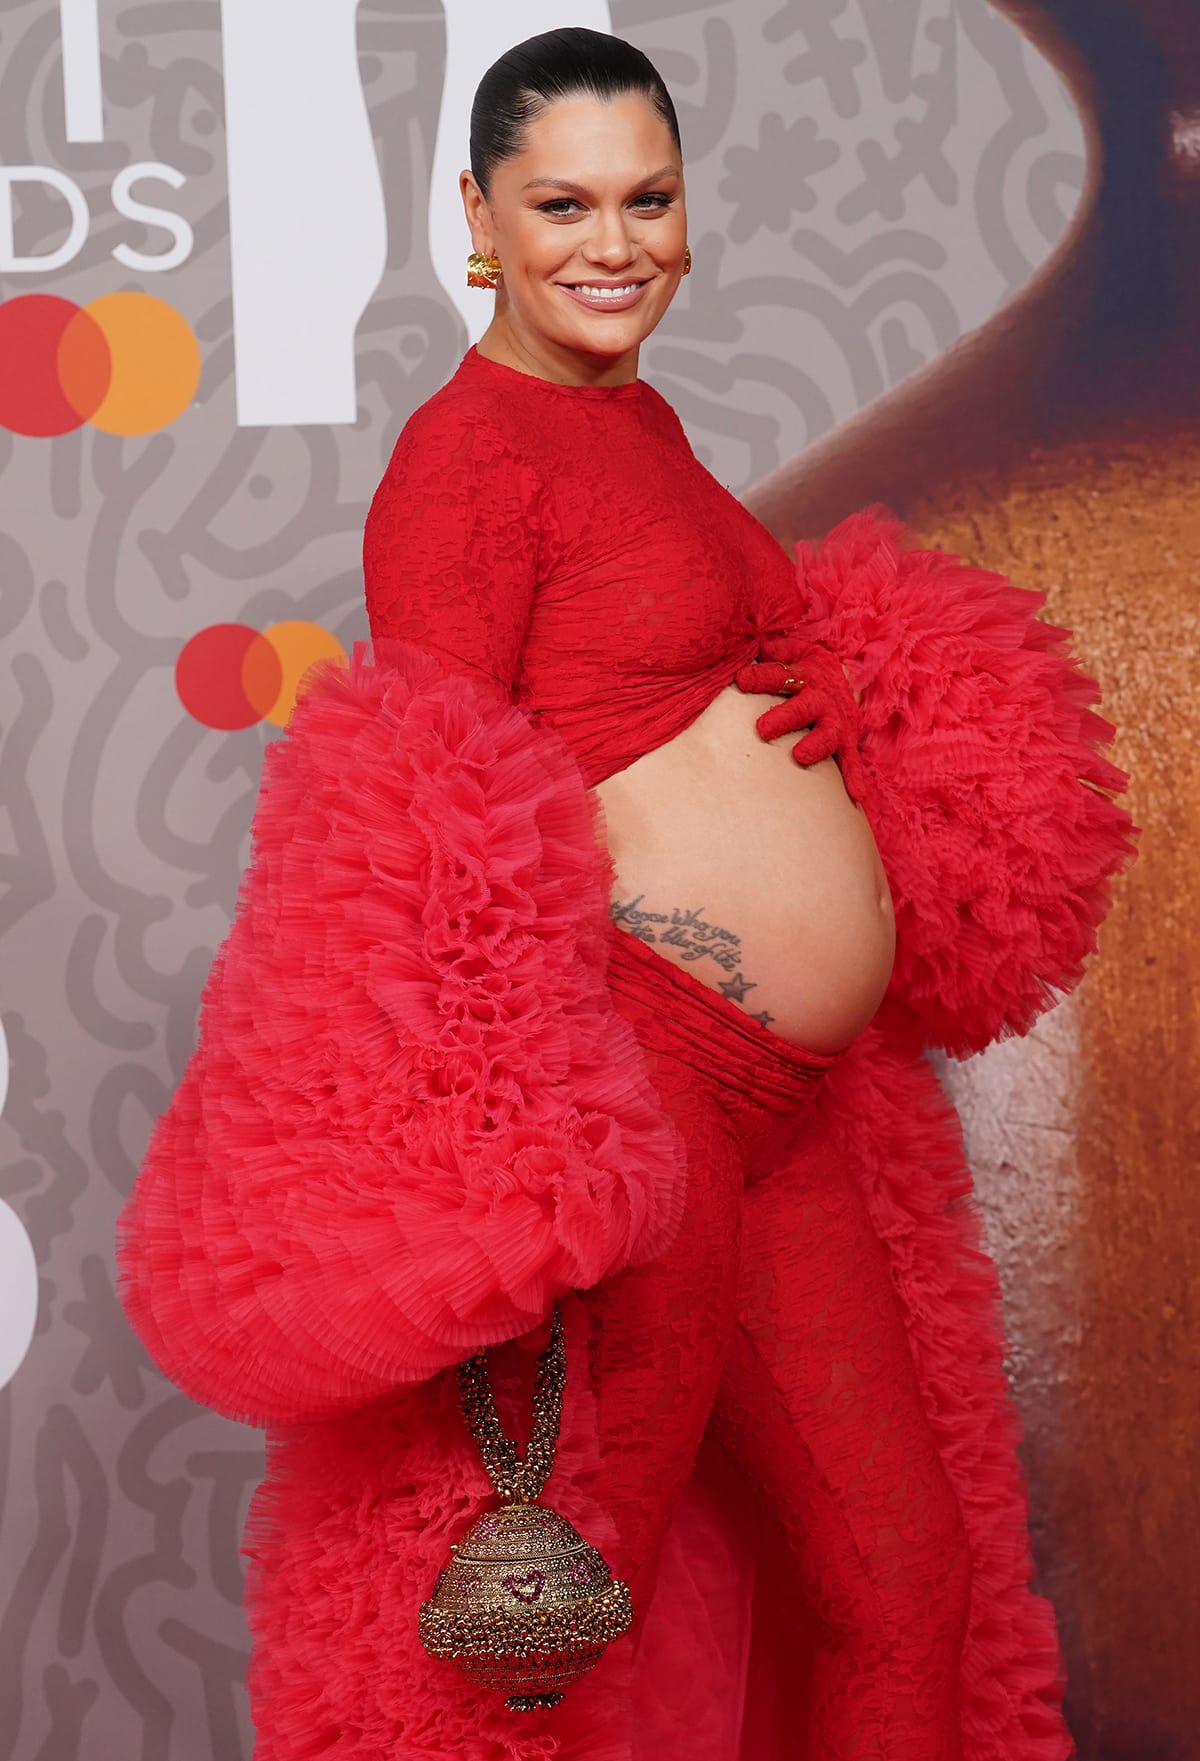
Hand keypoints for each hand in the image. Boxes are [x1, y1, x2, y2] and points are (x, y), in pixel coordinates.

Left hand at [734, 639, 867, 803]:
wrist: (846, 676)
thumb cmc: (804, 669)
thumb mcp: (792, 652)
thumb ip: (773, 651)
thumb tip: (754, 648)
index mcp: (804, 676)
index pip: (781, 675)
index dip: (762, 676)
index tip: (741, 679)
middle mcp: (820, 700)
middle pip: (804, 707)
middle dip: (784, 717)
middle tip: (762, 729)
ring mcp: (835, 722)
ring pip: (827, 735)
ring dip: (815, 746)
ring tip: (801, 757)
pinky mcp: (847, 740)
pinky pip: (852, 761)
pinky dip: (855, 778)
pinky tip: (857, 796)